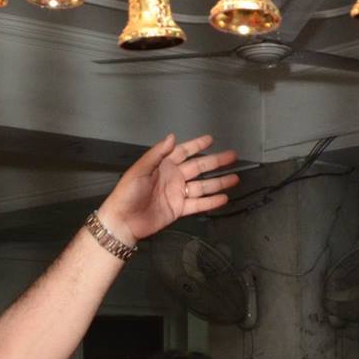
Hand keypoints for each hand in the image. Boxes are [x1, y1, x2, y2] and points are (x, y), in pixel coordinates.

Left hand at [95, 134, 239, 245]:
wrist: (123, 221)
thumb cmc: (127, 193)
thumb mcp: (140, 170)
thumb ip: (157, 154)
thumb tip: (172, 137)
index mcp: (163, 165)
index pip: (183, 151)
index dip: (197, 145)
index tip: (210, 139)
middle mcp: (173, 177)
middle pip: (198, 167)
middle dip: (215, 162)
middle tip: (232, 156)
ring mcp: (177, 194)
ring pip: (202, 186)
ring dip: (218, 182)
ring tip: (235, 178)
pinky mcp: (179, 209)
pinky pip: (198, 204)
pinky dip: (211, 201)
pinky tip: (224, 198)